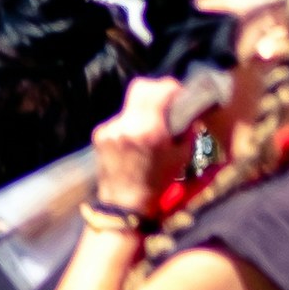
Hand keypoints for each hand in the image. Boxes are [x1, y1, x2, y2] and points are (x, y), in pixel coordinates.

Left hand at [92, 75, 187, 218]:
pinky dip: (130, 124)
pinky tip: (134, 141)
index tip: (179, 92)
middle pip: (141, 86)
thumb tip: (188, 107)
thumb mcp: (182, 156)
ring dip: (142, 109)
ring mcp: (111, 128)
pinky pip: (119, 119)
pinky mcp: (100, 133)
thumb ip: (186, 128)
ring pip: (130, 104)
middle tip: (166, 99)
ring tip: (150, 128)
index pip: (160, 89)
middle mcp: (128, 125)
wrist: (125, 203)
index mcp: (150, 130)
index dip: (172, 87)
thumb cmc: (158, 182)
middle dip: (156, 89)